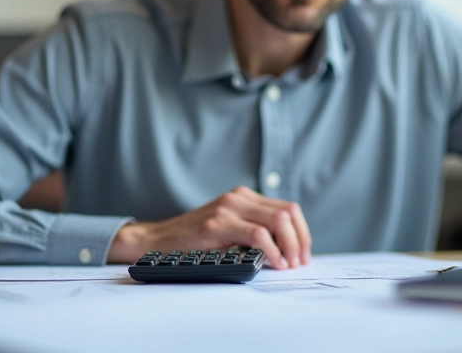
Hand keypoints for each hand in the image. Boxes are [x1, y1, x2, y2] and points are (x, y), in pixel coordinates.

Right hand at [107, 186, 311, 268]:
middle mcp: (238, 198)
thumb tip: (289, 253)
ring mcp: (228, 209)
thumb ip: (254, 232)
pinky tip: (273, 263)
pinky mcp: (217, 224)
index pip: (288, 208)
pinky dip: (272, 251)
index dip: (302, 233)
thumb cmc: (194, 241)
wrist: (158, 241)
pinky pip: (257, 235)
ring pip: (277, 221)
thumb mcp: (228, 230)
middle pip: (287, 212)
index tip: (303, 254)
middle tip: (299, 262)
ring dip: (289, 246)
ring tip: (288, 264)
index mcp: (244, 197)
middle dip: (300, 240)